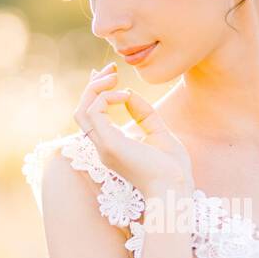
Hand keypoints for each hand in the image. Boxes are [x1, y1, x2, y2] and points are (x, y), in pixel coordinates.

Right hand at [75, 63, 194, 198]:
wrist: (176, 187)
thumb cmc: (172, 167)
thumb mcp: (158, 132)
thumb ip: (143, 113)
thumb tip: (129, 94)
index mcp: (113, 146)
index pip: (93, 117)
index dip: (97, 94)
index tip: (112, 75)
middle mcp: (103, 147)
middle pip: (82, 111)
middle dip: (93, 87)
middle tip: (111, 70)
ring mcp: (104, 147)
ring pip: (82, 111)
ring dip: (96, 89)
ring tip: (113, 76)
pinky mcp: (110, 145)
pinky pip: (94, 112)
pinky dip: (106, 98)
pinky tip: (124, 94)